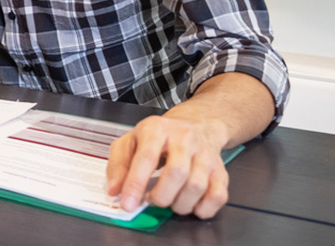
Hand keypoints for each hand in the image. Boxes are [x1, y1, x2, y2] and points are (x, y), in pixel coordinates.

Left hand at [105, 115, 230, 217]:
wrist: (196, 125)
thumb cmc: (159, 137)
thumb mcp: (130, 141)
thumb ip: (118, 165)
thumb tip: (114, 191)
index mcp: (157, 129)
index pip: (146, 158)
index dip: (135, 184)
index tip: (127, 204)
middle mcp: (185, 139)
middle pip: (176, 173)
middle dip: (161, 196)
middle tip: (153, 200)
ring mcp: (205, 155)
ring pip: (197, 187)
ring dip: (179, 204)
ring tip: (170, 201)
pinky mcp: (220, 171)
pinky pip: (218, 196)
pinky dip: (203, 209)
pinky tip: (191, 206)